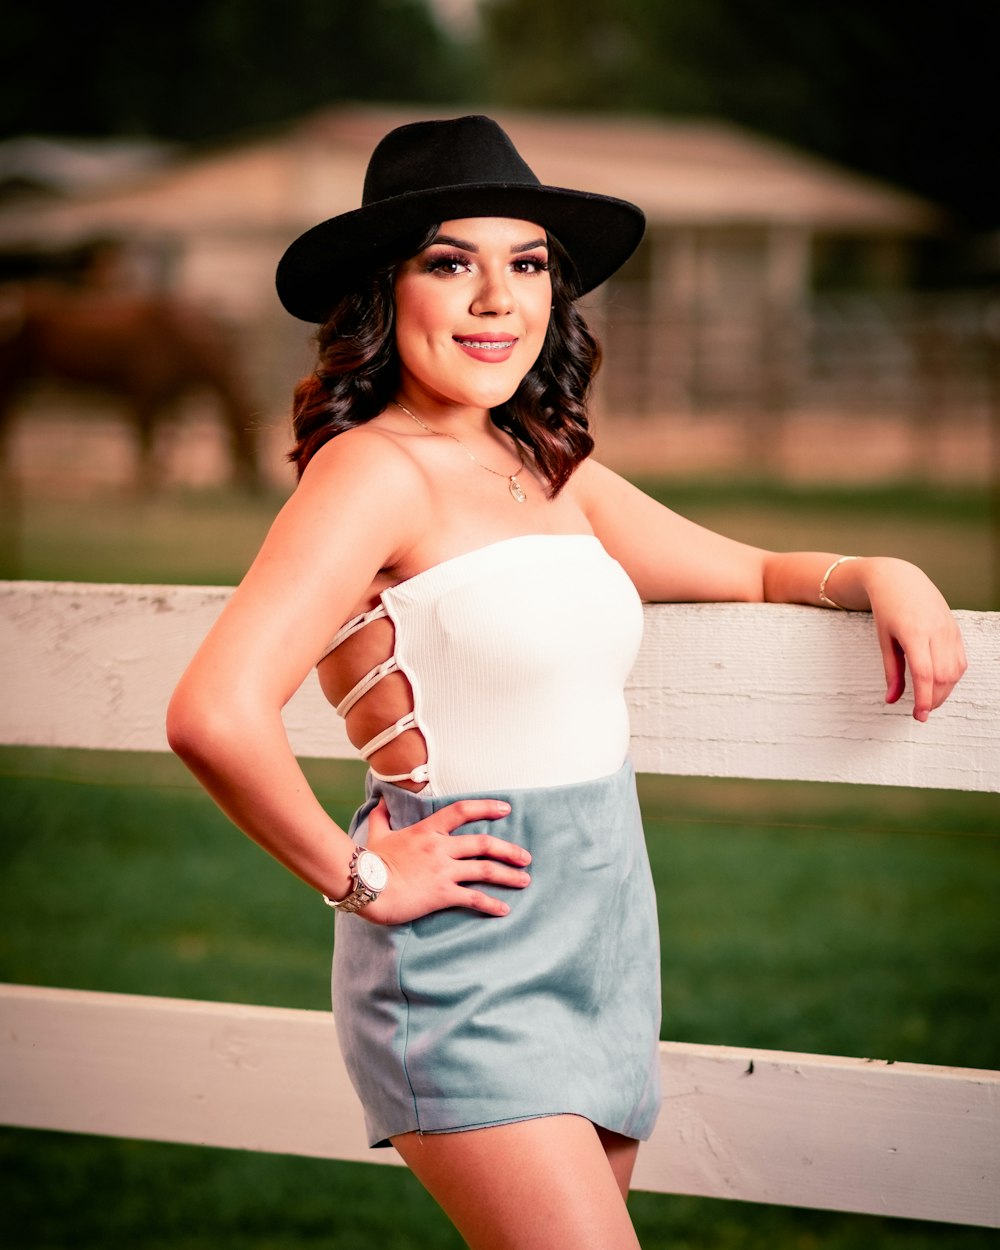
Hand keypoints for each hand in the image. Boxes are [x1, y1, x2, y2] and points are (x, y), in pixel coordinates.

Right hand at [360, 796, 531, 924]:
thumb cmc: (370, 862)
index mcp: (428, 831)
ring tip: (524, 880)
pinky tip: (504, 909)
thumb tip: (380, 801)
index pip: (462, 811)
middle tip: (525, 857)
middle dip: (509, 850)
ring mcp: (444, 871)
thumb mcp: (377, 835)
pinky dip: (491, 904)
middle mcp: (441, 848)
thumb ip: (381, 817)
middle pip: (484, 844)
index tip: (505, 809)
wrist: (367, 887)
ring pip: (485, 870)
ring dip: (508, 875)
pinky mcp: (443, 893)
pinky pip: (473, 897)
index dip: (487, 807)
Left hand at [860, 557, 966, 720]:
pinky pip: (960, 661)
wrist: (900, 579)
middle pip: (943, 677)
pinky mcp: (956, 630)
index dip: (924, 698)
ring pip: (955, 671)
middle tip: (921, 713)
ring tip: (929, 700)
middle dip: (934, 700)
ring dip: (944, 691)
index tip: (919, 715)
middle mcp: (936, 631)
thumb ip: (891, 672)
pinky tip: (940, 684)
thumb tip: (891, 700)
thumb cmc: (887, 609)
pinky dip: (952, 678)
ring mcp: (950, 630)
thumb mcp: (884, 640)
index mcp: (914, 633)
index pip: (925, 674)